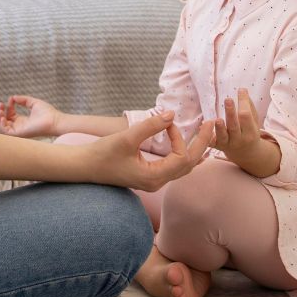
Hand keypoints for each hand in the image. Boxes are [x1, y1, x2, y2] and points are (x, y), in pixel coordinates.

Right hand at [0, 95, 61, 137]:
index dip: (8, 107)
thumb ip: (23, 100)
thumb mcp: (33, 102)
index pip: (10, 115)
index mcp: (22, 121)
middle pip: (4, 121)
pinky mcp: (19, 134)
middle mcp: (19, 126)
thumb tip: (13, 97)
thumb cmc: (47, 113)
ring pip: (2, 127)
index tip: (11, 99)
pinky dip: (1, 125)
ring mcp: (19, 131)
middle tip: (0, 105)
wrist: (54, 120)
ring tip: (0, 110)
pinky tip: (3, 117)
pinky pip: (6, 132)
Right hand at [90, 112, 215, 191]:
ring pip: (183, 167)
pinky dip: (183, 153)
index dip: (184, 138)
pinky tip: (188, 144)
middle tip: (213, 123)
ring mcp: (154, 181)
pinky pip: (174, 166)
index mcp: (154, 177)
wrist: (84, 167)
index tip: (174, 122)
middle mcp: (157, 182)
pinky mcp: (149, 176)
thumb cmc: (102, 154)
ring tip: (205, 131)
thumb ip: (150, 126)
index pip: (182, 158)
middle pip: (189, 164)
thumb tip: (172, 114)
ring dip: (194, 148)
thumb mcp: (127, 138)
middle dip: (202, 143)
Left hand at [214, 88, 262, 163]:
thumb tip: (242, 90)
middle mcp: (239, 139)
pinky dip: (207, 137)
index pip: (246, 116)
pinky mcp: (218, 146)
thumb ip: (249, 107)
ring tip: (217, 120)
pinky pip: (211, 143)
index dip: (243, 103)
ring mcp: (228, 144)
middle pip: (234, 126)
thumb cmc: (249, 132)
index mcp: (250, 132)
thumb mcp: (254, 121)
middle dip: (231, 113)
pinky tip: (202, 129)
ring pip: (223, 136)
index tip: (240, 91)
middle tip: (228, 99)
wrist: (247, 153)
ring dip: (219, 128)